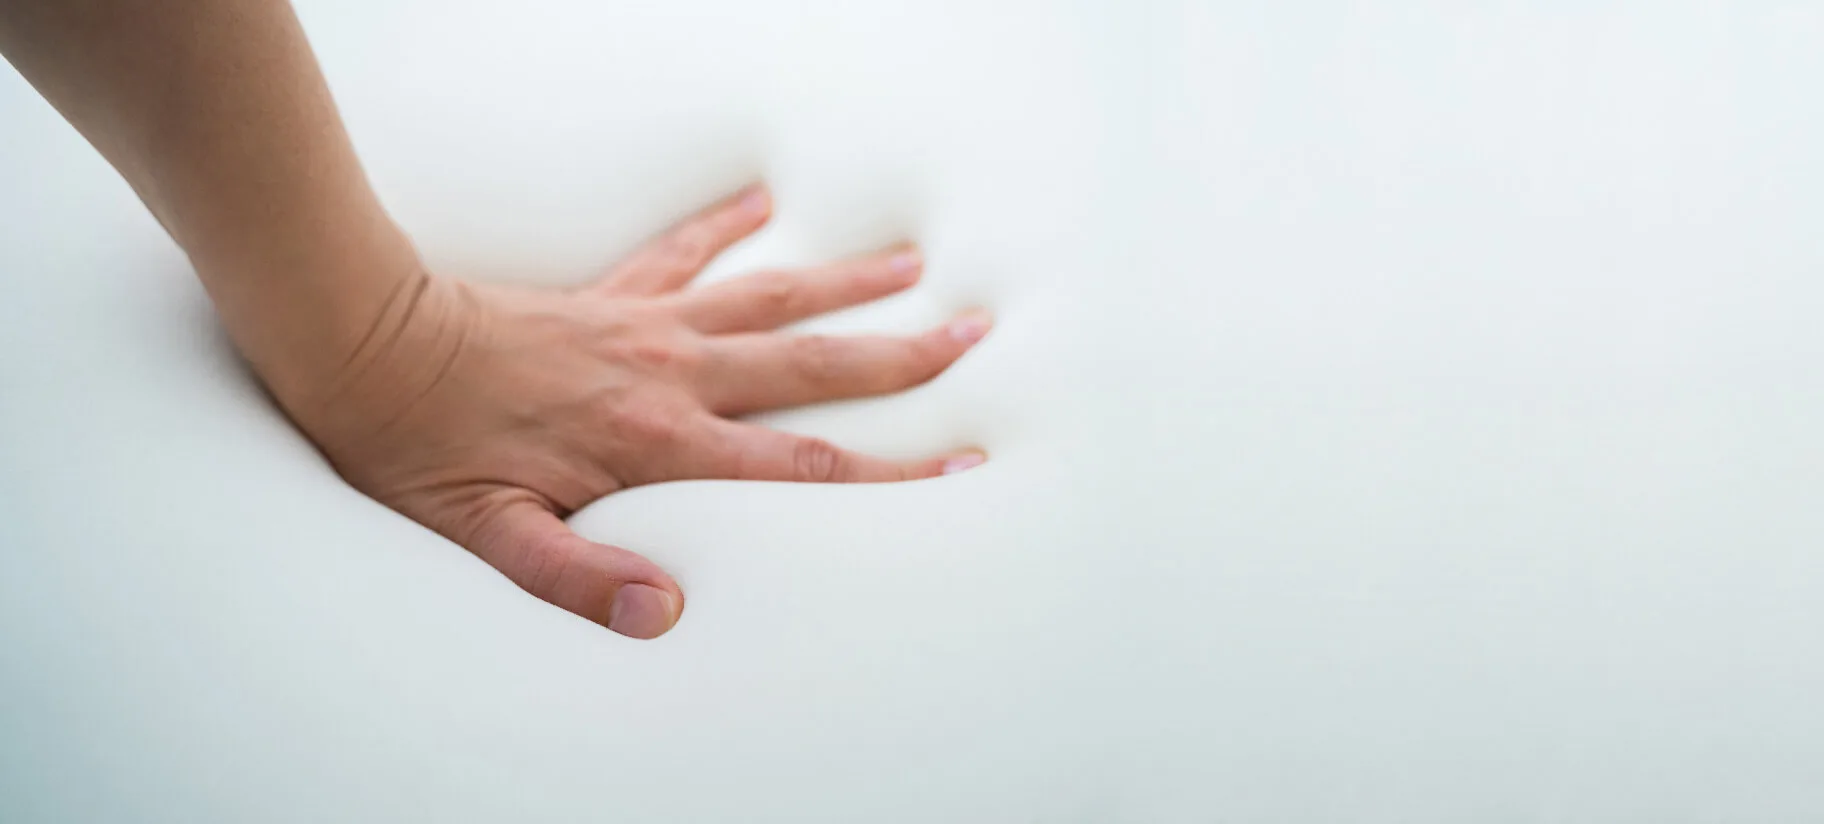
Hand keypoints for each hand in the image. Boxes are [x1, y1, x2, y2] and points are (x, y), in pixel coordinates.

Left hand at [272, 184, 990, 638]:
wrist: (366, 344)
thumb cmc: (425, 450)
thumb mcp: (495, 538)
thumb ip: (581, 578)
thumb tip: (666, 612)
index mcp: (655, 442)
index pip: (797, 461)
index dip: (886, 470)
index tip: (955, 465)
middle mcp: (669, 375)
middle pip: (810, 363)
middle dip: (899, 355)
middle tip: (973, 332)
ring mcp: (645, 324)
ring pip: (767, 297)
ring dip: (844, 282)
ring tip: (912, 262)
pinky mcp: (610, 293)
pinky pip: (682, 251)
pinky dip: (726, 226)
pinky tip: (763, 202)